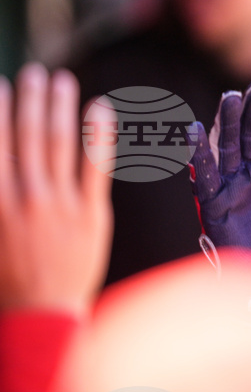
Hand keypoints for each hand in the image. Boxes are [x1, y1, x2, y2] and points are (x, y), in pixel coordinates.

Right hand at [0, 64, 112, 315]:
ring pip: (62, 145)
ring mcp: (61, 205)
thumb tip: (0, 161)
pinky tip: (100, 110)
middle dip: (31, 101)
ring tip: (62, 81)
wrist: (41, 318)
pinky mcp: (92, 215)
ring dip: (61, 108)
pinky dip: (98, 137)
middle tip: (35, 72)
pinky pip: (96, 168)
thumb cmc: (5, 281)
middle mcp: (26, 199)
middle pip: (29, 138)